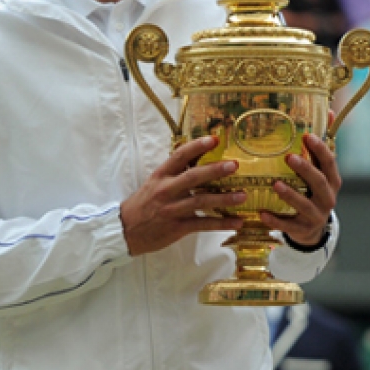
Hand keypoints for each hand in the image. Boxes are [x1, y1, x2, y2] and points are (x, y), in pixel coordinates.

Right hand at [120, 136, 245, 256]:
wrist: (125, 231)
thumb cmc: (144, 203)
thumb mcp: (155, 182)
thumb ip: (175, 171)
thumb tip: (200, 155)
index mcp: (161, 175)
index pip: (180, 156)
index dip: (197, 146)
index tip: (215, 139)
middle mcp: (166, 190)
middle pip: (193, 177)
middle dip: (215, 170)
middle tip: (235, 165)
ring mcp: (172, 209)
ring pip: (201, 201)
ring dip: (224, 199)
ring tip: (243, 195)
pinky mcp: (178, 227)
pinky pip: (203, 224)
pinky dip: (222, 224)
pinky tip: (238, 222)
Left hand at [259, 133, 340, 247]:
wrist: (313, 229)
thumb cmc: (314, 192)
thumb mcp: (322, 171)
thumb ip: (323, 145)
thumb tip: (330, 111)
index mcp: (333, 181)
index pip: (330, 163)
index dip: (320, 150)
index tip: (307, 136)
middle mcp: (328, 198)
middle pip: (320, 183)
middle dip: (305, 170)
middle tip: (289, 157)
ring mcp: (316, 216)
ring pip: (304, 205)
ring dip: (290, 195)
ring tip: (275, 184)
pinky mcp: (301, 230)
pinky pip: (288, 225)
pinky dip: (275, 220)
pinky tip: (262, 213)